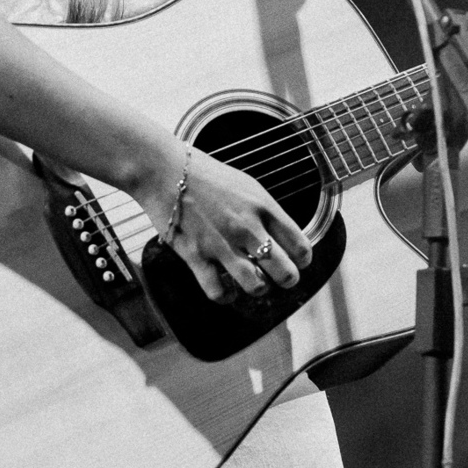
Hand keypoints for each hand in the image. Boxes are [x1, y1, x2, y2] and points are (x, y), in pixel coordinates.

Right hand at [131, 142, 312, 303]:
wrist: (164, 170)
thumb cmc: (204, 175)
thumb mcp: (246, 185)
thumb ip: (265, 211)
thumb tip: (280, 235)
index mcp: (263, 207)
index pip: (300, 245)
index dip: (303, 259)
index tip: (298, 261)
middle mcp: (246, 228)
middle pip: (284, 271)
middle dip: (287, 279)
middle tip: (281, 278)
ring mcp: (222, 244)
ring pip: (256, 286)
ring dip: (259, 288)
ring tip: (255, 283)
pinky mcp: (196, 256)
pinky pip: (219, 291)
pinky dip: (227, 296)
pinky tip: (228, 289)